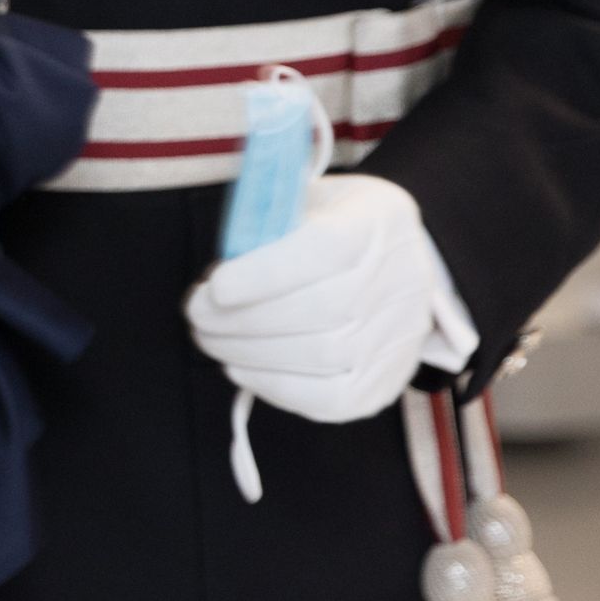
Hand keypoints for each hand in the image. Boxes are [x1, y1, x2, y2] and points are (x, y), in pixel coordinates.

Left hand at [184, 173, 476, 424]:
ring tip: (211, 338)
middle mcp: (401, 280)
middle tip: (198, 315)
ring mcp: (399, 337)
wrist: (395, 268)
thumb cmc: (332, 228)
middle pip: (321, 311)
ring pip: (323, 357)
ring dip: (250, 352)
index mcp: (378, 222)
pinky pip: (330, 399)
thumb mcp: (304, 201)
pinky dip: (274, 386)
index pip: (326, 249)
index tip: (215, 287)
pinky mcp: (384, 382)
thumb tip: (224, 264)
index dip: (266, 274)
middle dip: (244, 319)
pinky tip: (240, 367)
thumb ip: (268, 222)